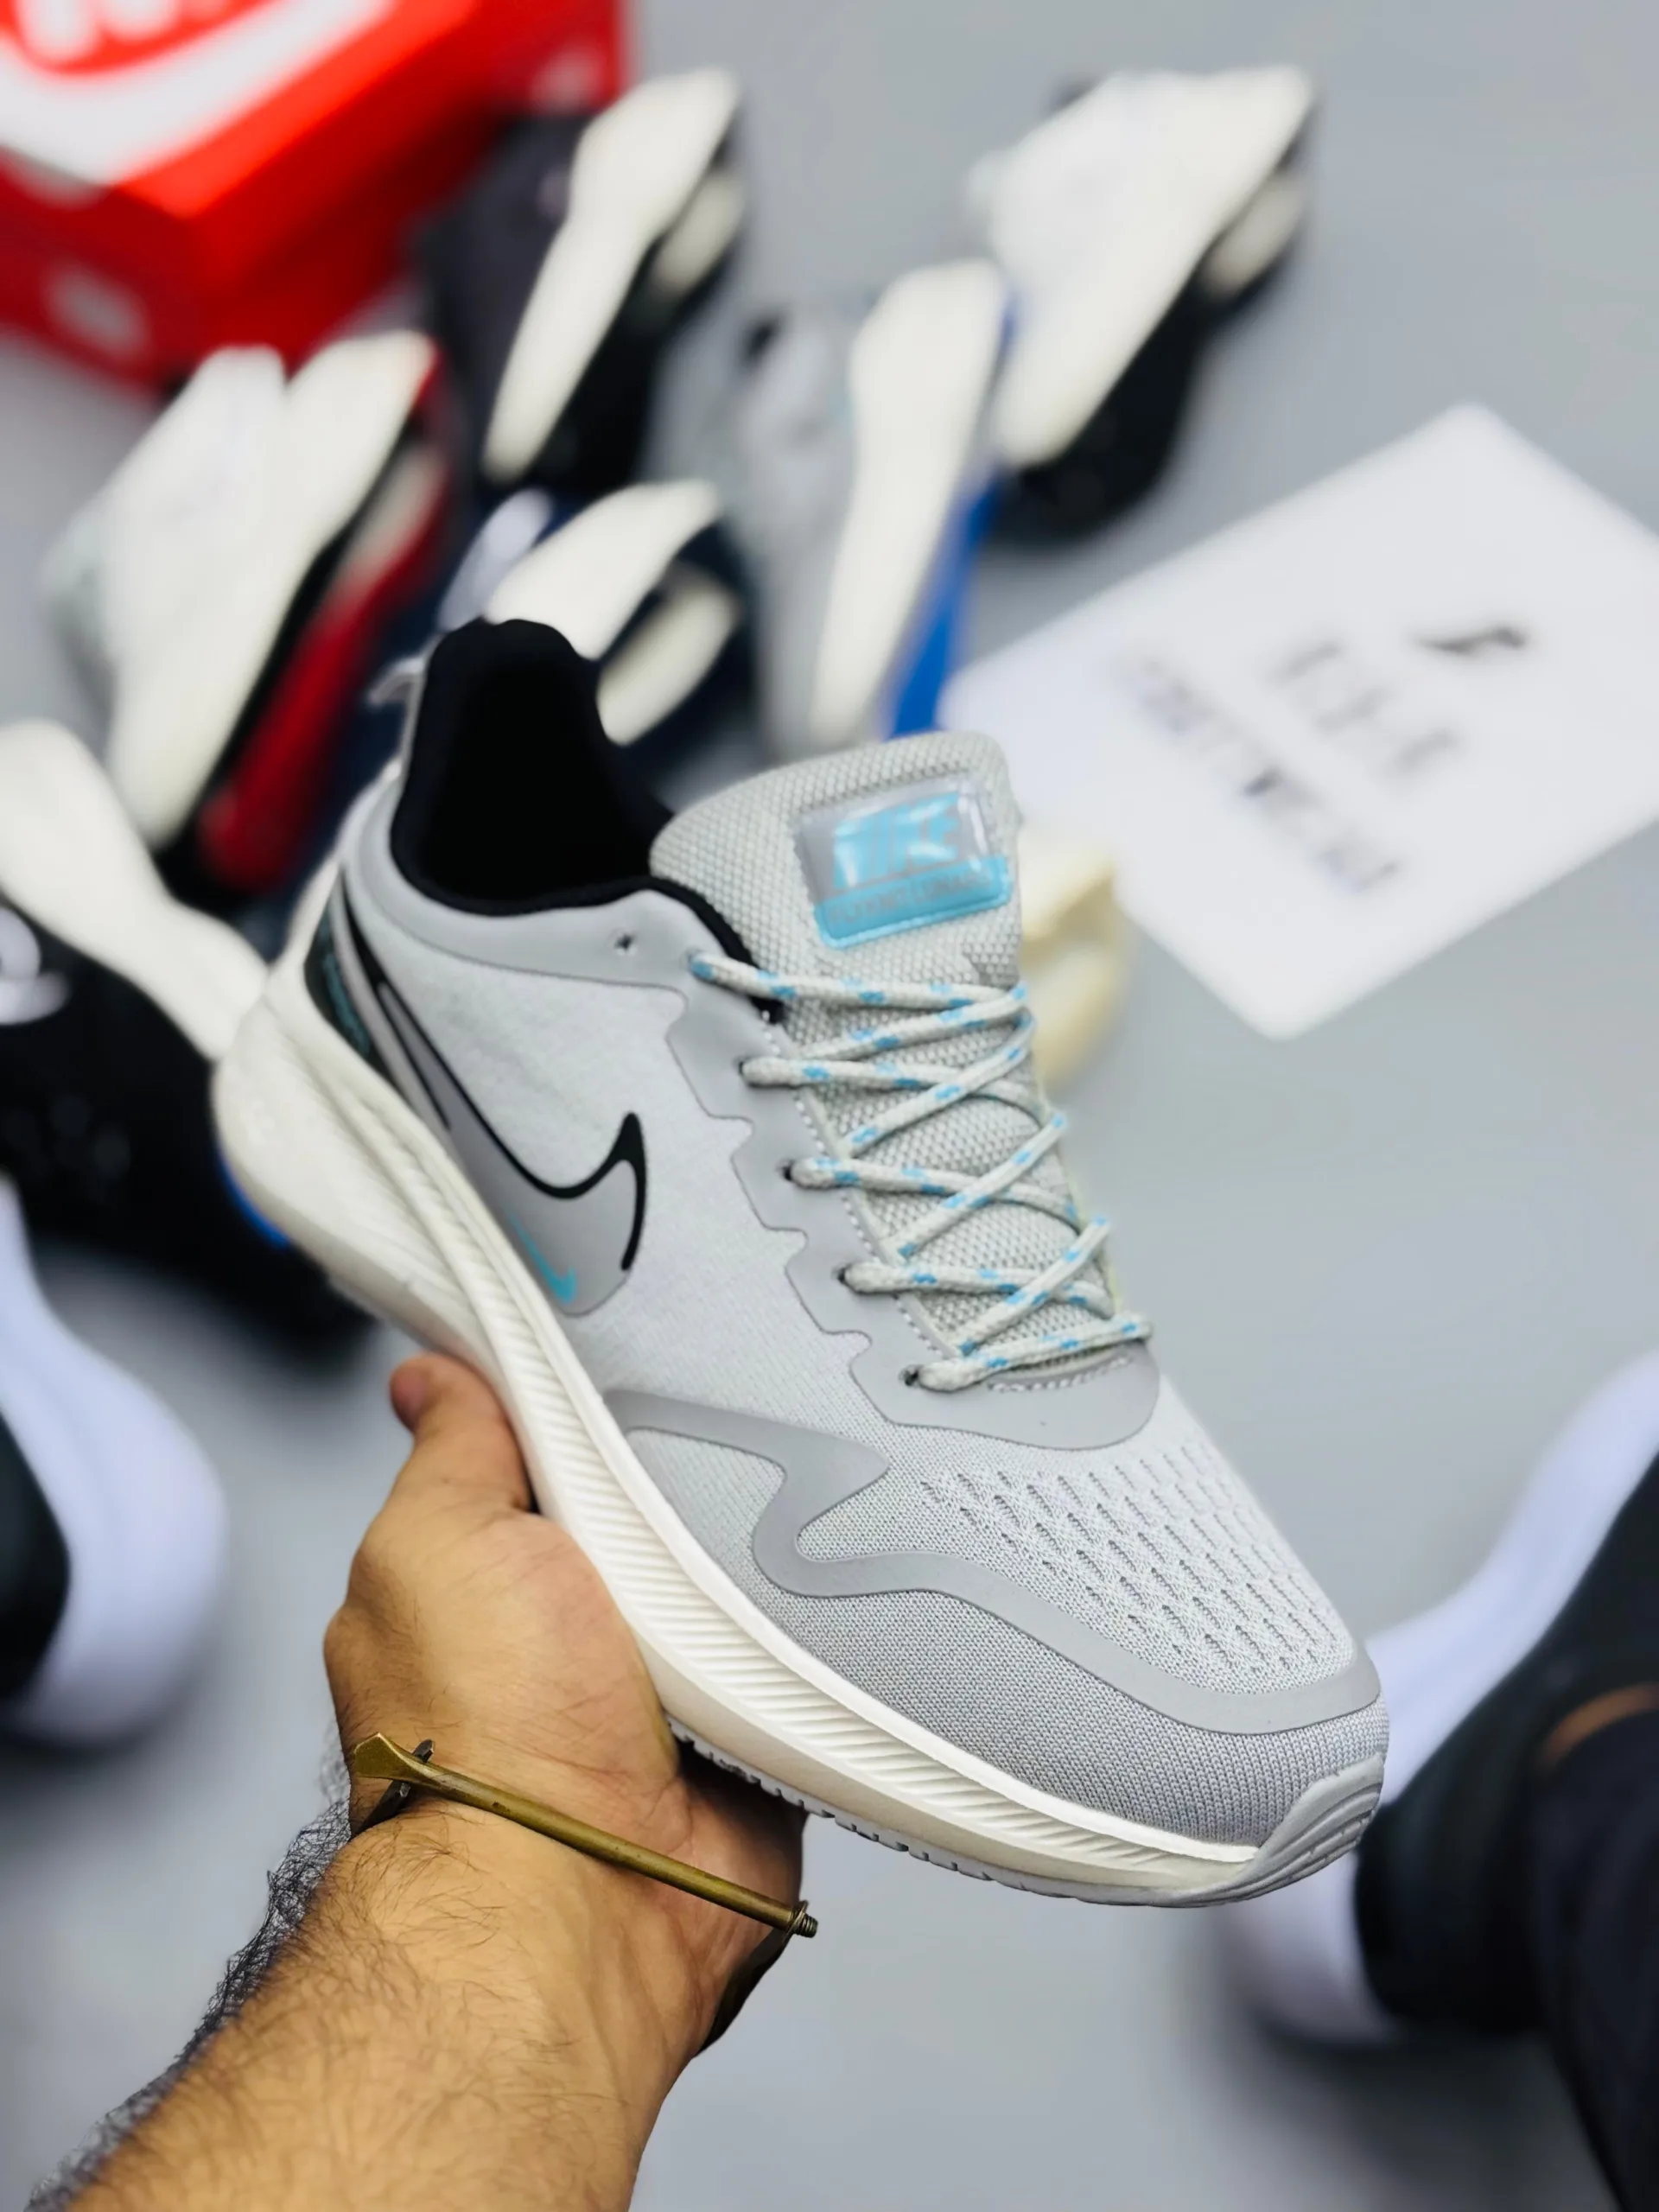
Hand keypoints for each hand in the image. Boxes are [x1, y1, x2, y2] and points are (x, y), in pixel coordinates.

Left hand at [325, 1352, 803, 2054]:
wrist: (587, 1888)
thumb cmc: (484, 1730)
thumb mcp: (437, 1538)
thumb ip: (452, 1453)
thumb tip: (429, 1379)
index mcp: (482, 1582)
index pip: (541, 1454)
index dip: (581, 1403)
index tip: (633, 1338)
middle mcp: (567, 1635)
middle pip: (648, 1504)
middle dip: (679, 1472)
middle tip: (716, 1431)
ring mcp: (658, 1688)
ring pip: (726, 1572)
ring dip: (749, 1549)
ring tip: (776, 1499)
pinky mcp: (744, 1731)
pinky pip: (791, 1649)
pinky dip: (801, 1625)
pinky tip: (814, 1582)